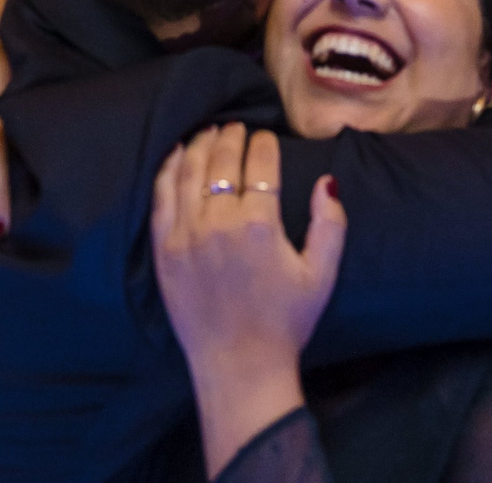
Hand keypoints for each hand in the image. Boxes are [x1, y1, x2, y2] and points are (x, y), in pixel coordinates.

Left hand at [152, 125, 344, 383]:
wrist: (239, 366)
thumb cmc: (285, 322)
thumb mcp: (321, 274)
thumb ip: (330, 224)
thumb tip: (327, 180)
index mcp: (259, 225)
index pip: (260, 165)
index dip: (263, 143)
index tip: (265, 135)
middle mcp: (218, 223)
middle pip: (221, 161)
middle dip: (230, 137)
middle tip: (235, 125)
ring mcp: (186, 235)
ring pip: (188, 171)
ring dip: (199, 145)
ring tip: (208, 131)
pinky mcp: (164, 250)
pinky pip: (161, 197)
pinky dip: (168, 170)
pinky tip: (175, 155)